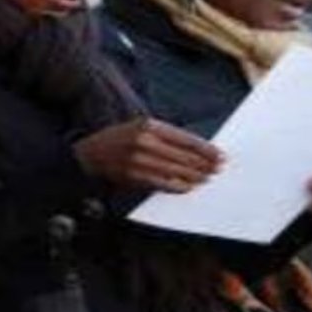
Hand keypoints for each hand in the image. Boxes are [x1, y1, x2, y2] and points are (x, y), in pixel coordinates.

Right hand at [73, 117, 222, 191]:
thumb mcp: (144, 126)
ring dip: (195, 176)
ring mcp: (139, 161)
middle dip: (205, 164)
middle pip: (184, 157)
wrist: (92, 153)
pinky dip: (179, 186)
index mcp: (150, 126)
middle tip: (219, 168)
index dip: (206, 149)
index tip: (220, 155)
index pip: (186, 139)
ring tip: (208, 177)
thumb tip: (199, 148)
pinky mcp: (135, 177)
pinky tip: (189, 186)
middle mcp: (145, 142)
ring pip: (177, 171)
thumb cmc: (123, 137)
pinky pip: (163, 183)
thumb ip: (169, 135)